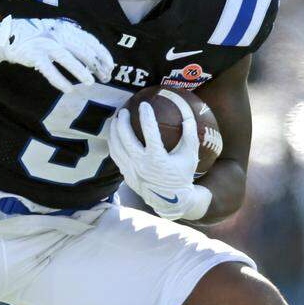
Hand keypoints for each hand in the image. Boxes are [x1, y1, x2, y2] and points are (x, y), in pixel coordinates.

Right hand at [0, 16, 113, 92]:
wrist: (9, 35)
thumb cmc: (38, 37)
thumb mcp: (57, 32)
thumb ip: (73, 40)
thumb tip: (95, 57)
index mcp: (66, 28)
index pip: (90, 40)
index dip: (103, 54)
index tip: (111, 67)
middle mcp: (57, 33)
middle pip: (82, 49)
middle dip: (96, 65)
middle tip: (105, 77)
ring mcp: (45, 44)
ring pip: (67, 58)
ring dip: (80, 71)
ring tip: (91, 83)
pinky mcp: (34, 55)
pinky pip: (49, 70)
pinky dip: (60, 80)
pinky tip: (68, 90)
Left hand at [107, 98, 204, 220]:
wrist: (170, 200)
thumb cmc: (182, 176)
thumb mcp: (190, 156)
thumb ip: (190, 136)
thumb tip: (188, 116)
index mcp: (157, 158)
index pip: (149, 131)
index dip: (146, 115)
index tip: (144, 104)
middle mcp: (141, 164)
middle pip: (126, 137)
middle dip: (122, 121)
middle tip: (124, 110)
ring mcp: (131, 170)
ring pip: (116, 146)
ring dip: (114, 130)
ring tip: (116, 119)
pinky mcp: (125, 174)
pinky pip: (115, 155)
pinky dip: (113, 143)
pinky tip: (115, 135)